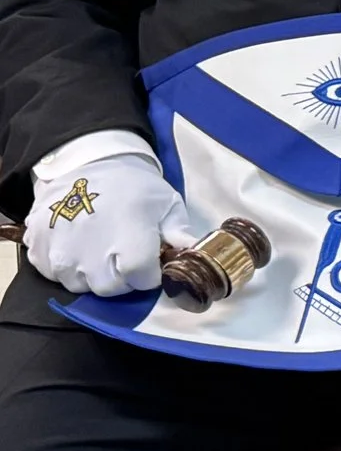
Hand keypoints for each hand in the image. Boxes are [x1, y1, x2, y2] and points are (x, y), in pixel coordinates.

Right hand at [25, 151, 187, 296]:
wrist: (84, 162)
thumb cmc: (131, 185)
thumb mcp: (166, 203)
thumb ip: (179, 233)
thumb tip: (193, 255)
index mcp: (128, 237)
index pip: (141, 280)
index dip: (149, 274)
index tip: (150, 260)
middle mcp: (90, 250)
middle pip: (110, 288)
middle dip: (123, 277)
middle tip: (124, 254)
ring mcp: (59, 251)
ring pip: (80, 285)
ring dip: (92, 274)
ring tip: (99, 248)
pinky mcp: (36, 248)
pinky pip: (53, 275)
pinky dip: (66, 266)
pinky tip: (77, 245)